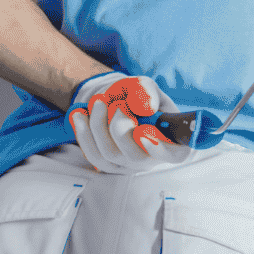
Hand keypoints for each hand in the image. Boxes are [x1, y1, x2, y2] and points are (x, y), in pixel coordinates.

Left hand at [66, 73, 190, 172]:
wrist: (120, 102)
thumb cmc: (139, 97)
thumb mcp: (147, 87)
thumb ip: (147, 92)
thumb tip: (145, 107)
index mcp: (172, 142)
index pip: (173, 154)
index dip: (160, 149)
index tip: (143, 132)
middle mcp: (152, 159)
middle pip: (134, 155)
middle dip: (120, 127)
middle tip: (117, 104)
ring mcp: (129, 165)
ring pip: (110, 154)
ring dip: (99, 126)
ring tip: (98, 103)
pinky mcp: (109, 165)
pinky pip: (93, 155)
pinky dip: (84, 134)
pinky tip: (80, 116)